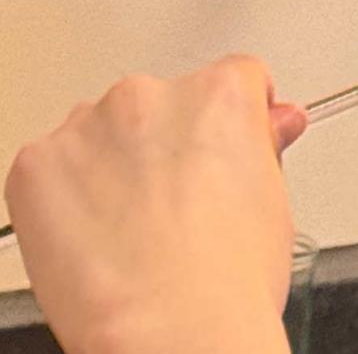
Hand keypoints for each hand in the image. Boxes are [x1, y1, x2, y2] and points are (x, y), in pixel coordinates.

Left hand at [5, 55, 307, 353]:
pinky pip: (55, 164)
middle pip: (166, 103)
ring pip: (105, 130)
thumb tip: (273, 124)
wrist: (169, 329)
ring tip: (140, 228)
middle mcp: (152, 96)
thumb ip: (265, 147)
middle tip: (186, 203)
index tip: (231, 148)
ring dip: (117, 163)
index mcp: (220, 95)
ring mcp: (87, 127)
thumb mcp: (273, 201)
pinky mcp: (36, 164)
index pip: (236, 77)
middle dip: (172, 142)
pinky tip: (99, 235)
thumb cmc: (227, 280)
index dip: (239, 119)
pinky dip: (70, 194)